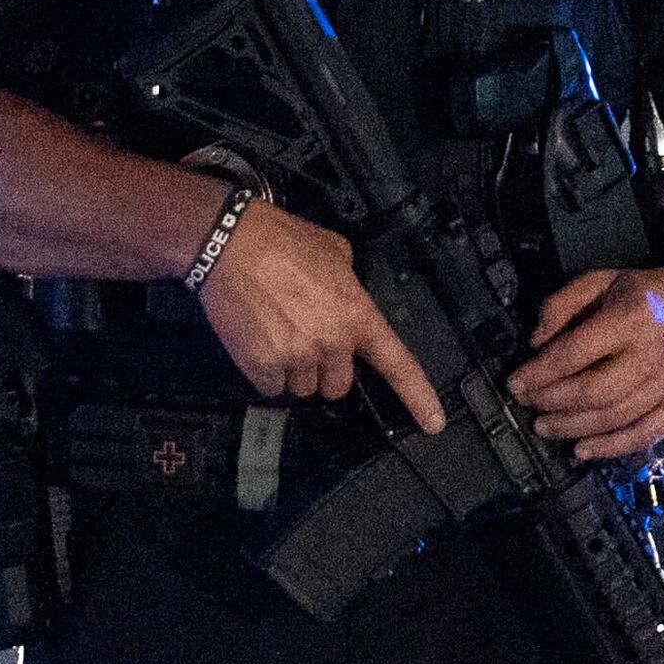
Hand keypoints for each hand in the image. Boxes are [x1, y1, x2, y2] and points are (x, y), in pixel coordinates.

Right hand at [195, 197, 446, 432]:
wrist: (230, 244)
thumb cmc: (280, 241)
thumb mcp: (335, 252)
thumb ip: (350, 284)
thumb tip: (348, 296)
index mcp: (356, 315)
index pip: (398, 364)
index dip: (419, 398)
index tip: (433, 422)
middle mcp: (331, 342)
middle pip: (338, 386)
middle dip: (325, 370)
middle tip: (306, 340)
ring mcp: (296, 357)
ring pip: (302, 388)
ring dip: (293, 370)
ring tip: (277, 331)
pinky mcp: (262, 366)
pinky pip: (270, 387)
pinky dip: (264, 372)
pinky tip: (259, 339)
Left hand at [510, 259, 663, 462]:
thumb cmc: (651, 292)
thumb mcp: (604, 280)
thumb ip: (564, 304)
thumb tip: (537, 343)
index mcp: (632, 316)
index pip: (575, 353)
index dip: (539, 373)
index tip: (515, 384)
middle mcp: (655, 352)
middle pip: (593, 391)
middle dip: (553, 403)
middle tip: (529, 406)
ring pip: (615, 417)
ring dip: (573, 428)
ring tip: (546, 427)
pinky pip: (645, 434)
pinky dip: (610, 447)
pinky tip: (583, 449)